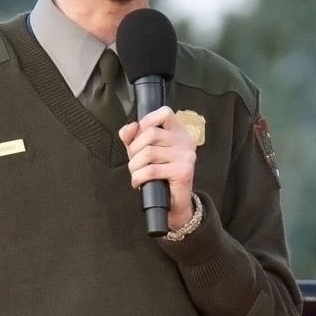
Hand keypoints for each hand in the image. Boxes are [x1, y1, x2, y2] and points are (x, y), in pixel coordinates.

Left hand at [119, 106, 197, 227]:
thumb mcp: (142, 151)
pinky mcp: (184, 171)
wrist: (174, 203)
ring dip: (135, 166)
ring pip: (149, 153)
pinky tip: (139, 183)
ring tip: (136, 174)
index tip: (139, 139)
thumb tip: (129, 128)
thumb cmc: (159, 175)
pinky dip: (139, 177)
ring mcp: (187, 155)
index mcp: (179, 131)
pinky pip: (152, 169)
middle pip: (151, 133)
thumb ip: (133, 137)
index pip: (164, 112)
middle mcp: (186, 140)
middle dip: (134, 150)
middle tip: (134, 164)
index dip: (146, 122)